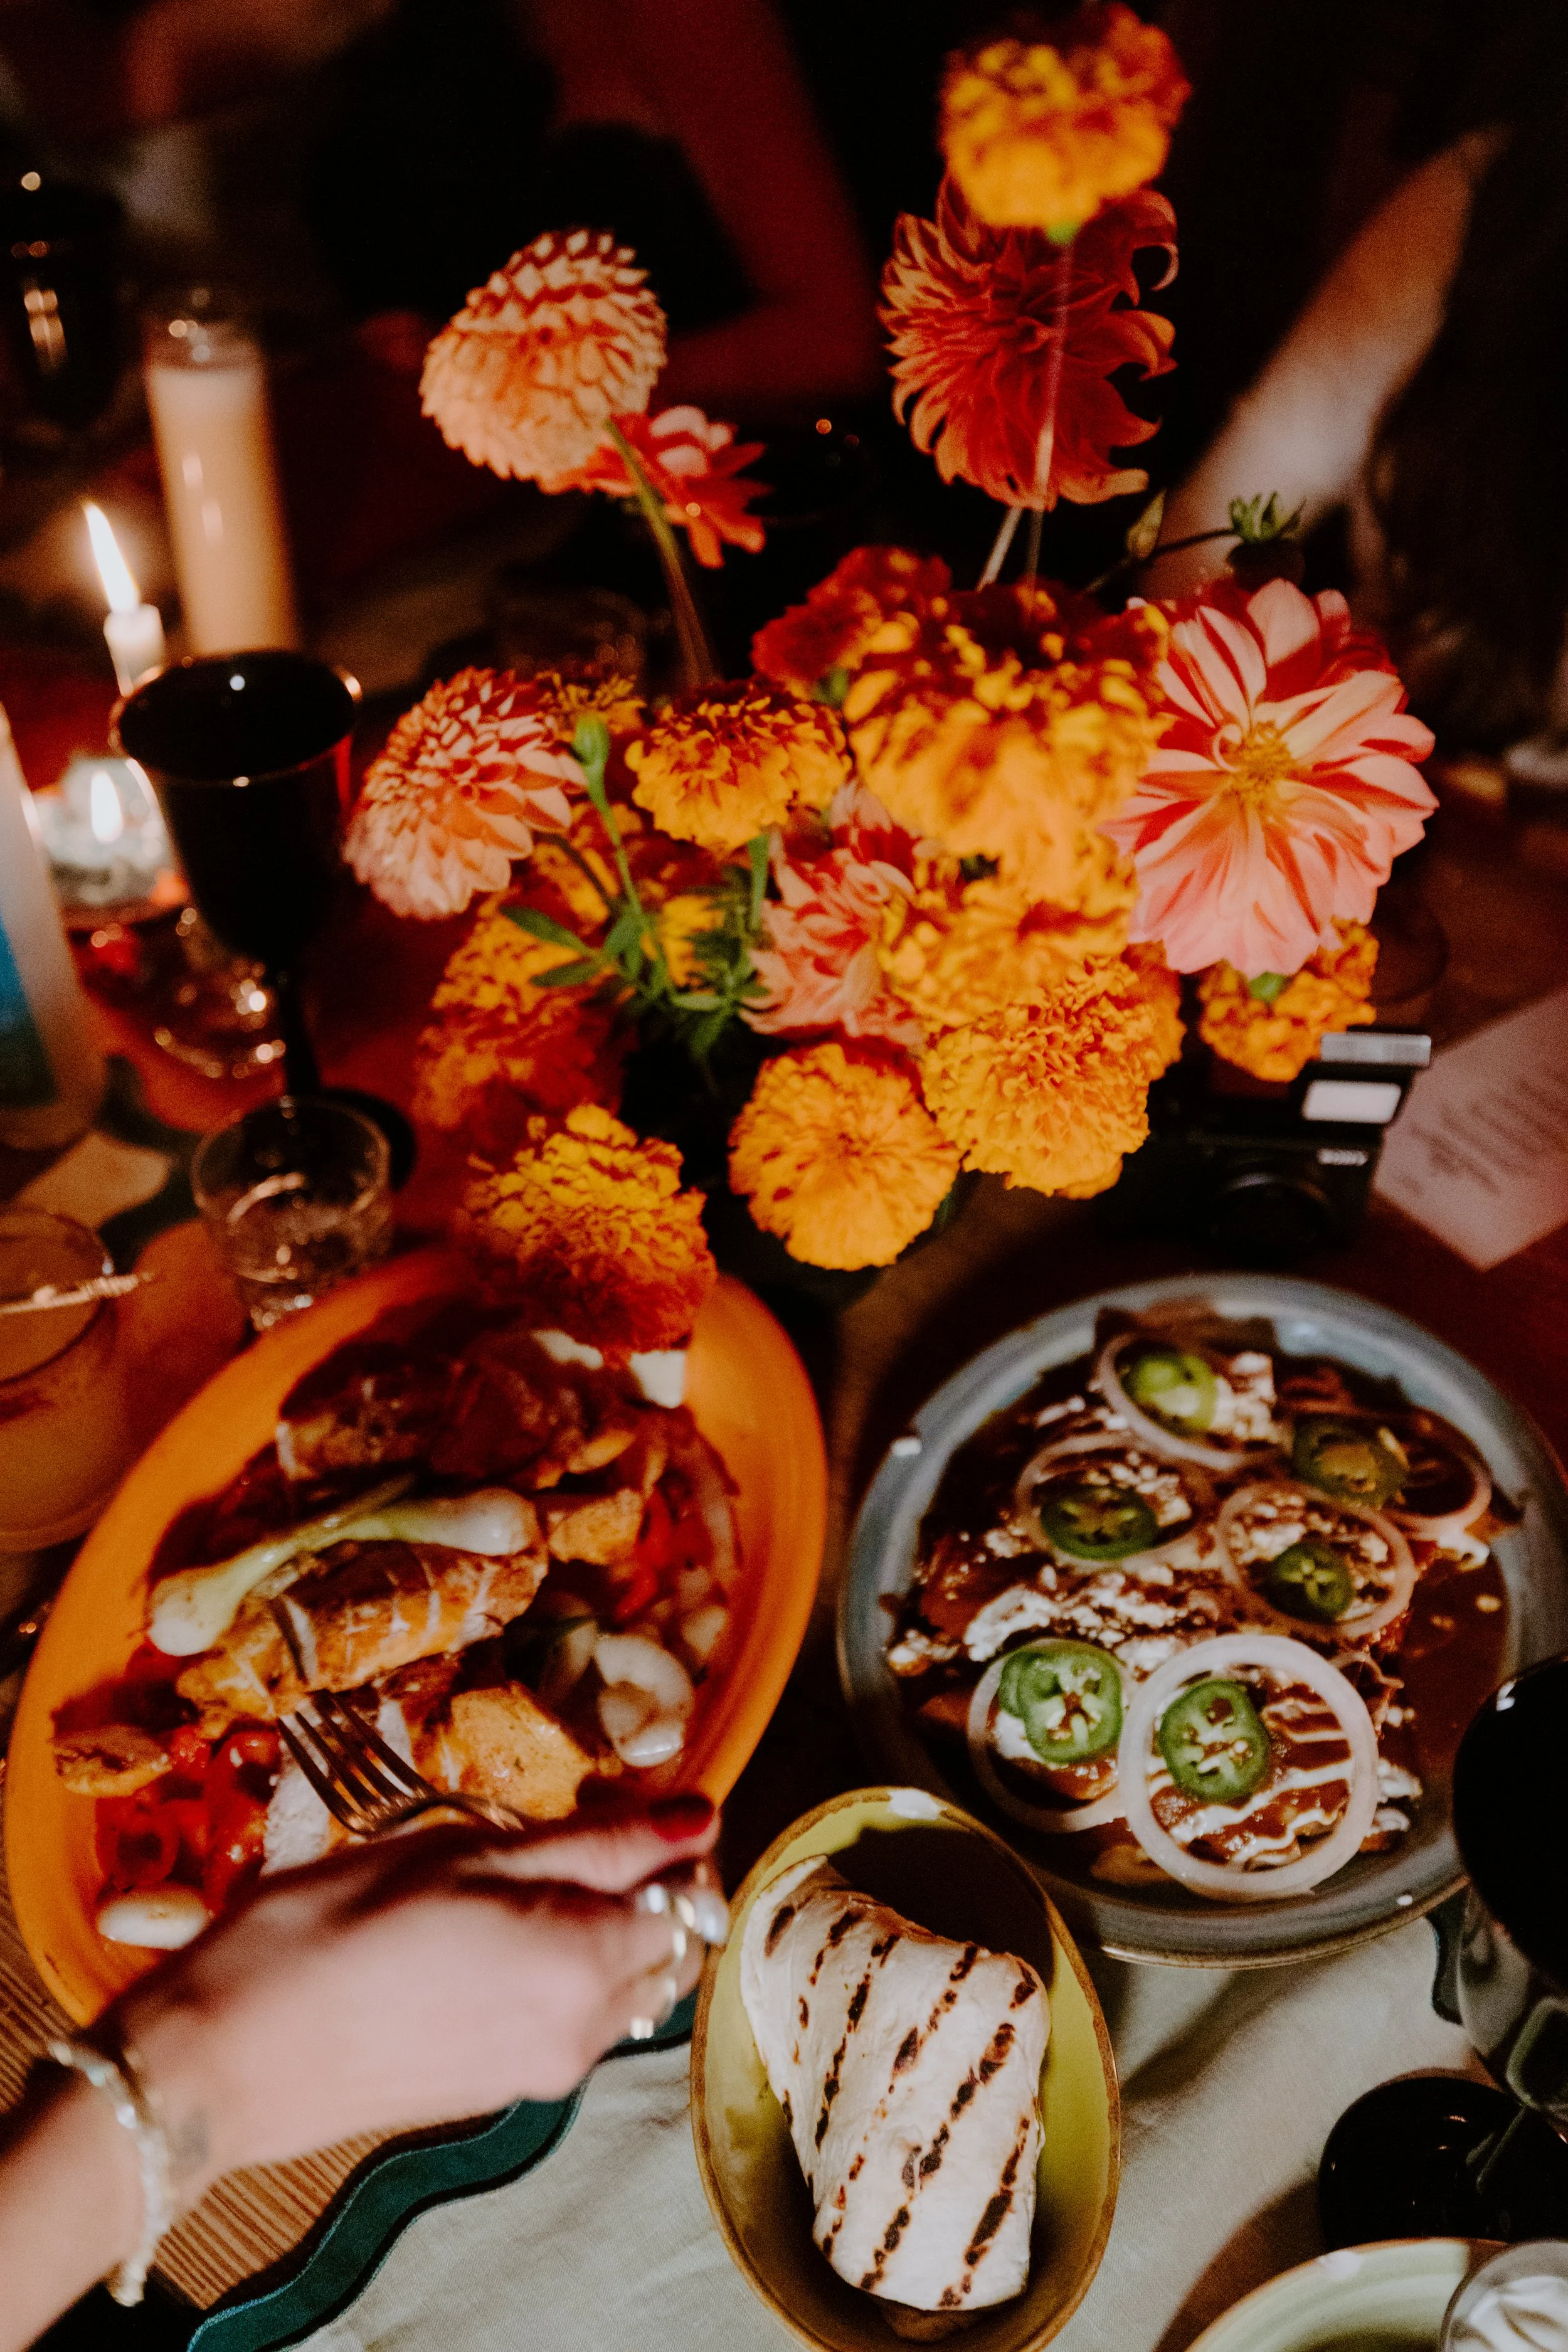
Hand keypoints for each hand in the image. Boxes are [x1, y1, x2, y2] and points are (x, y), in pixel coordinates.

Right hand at [111, 1800, 718, 2205]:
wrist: (232, 2054)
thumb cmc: (336, 1929)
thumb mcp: (468, 1853)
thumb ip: (598, 1843)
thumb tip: (699, 1815)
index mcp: (586, 1965)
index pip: (693, 1898)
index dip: (670, 1841)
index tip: (616, 1801)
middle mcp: (585, 2035)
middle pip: (671, 1950)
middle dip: (646, 1887)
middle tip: (572, 1832)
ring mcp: (544, 2073)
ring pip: (627, 1988)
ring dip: (604, 1929)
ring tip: (519, 1881)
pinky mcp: (503, 2092)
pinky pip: (574, 2021)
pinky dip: (564, 1971)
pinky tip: (489, 1935)